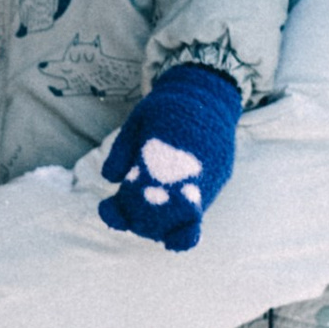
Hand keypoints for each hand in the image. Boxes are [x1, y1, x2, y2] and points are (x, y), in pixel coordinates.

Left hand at [96, 64, 242, 252]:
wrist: (207, 94)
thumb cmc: (167, 108)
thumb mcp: (138, 120)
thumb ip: (123, 151)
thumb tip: (109, 179)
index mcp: (160, 152)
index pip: (137, 193)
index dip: (121, 209)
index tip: (110, 206)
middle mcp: (186, 168)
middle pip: (160, 213)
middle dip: (141, 222)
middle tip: (130, 219)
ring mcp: (207, 176)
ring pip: (185, 219)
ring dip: (164, 228)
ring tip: (150, 227)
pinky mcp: (219, 179)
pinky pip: (202, 211)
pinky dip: (185, 227)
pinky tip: (172, 233)